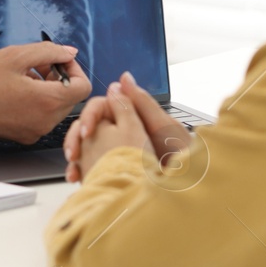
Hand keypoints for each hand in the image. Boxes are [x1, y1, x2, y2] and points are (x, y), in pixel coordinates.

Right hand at [0, 42, 90, 144]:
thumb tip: (69, 52)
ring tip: (21, 76)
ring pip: (54, 108)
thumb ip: (49, 51)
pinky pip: (40, 117)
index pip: (83, 87)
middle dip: (58, 78)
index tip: (56, 60)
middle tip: (36, 64)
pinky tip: (13, 90)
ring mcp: (32, 132)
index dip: (74, 69)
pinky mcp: (21, 136)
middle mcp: (44, 122)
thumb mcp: (15, 55)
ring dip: (46, 89)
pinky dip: (35, 102)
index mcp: (47, 102)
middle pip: (69, 98)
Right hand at [64, 71, 187, 181]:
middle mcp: (123, 134)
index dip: (87, 119)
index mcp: (132, 119)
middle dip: (76, 142)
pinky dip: (86, 175)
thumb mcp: (163, 127)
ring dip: (78, 161)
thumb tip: (122, 77)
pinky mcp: (118, 172)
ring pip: (88, 152)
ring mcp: (119, 154)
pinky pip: (95, 170)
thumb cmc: (184, 155)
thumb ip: (142, 103)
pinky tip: (82, 182)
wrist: (193, 189)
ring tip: (74, 175)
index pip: (100, 110)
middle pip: (89, 132)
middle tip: (72, 157)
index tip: (84, 134)